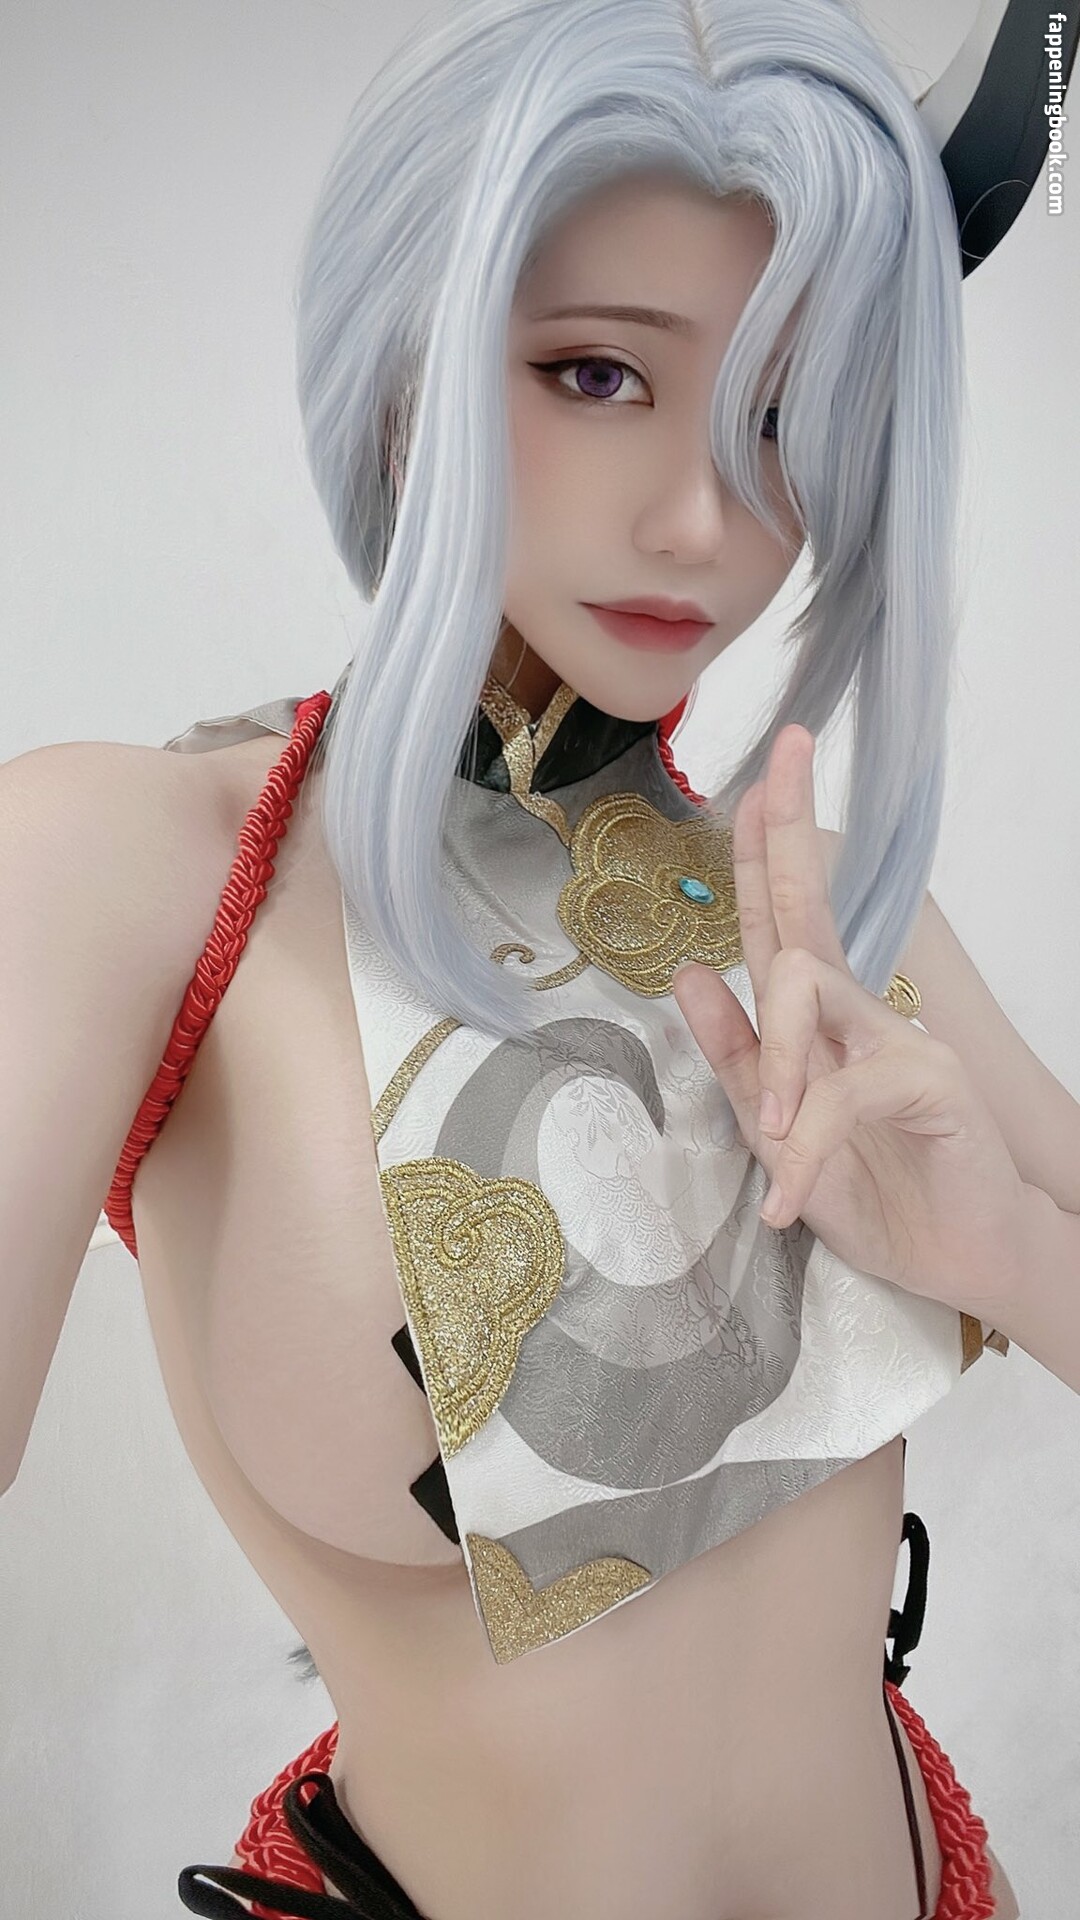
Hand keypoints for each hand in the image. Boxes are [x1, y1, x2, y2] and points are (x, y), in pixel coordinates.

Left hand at [671, 725, 1025, 1317]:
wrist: (960, 1261)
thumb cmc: (875, 1191)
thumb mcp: (777, 1133)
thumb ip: (734, 1058)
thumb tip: (689, 971)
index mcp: (816, 1021)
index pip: (781, 920)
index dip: (766, 848)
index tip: (760, 774)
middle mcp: (858, 1012)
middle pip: (806, 908)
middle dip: (789, 829)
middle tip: (786, 750)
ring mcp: (899, 1037)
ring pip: (806, 991)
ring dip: (771, 1060)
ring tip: (772, 1134)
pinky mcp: (929, 1081)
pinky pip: (839, 1092)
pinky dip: (803, 1150)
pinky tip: (793, 1202)